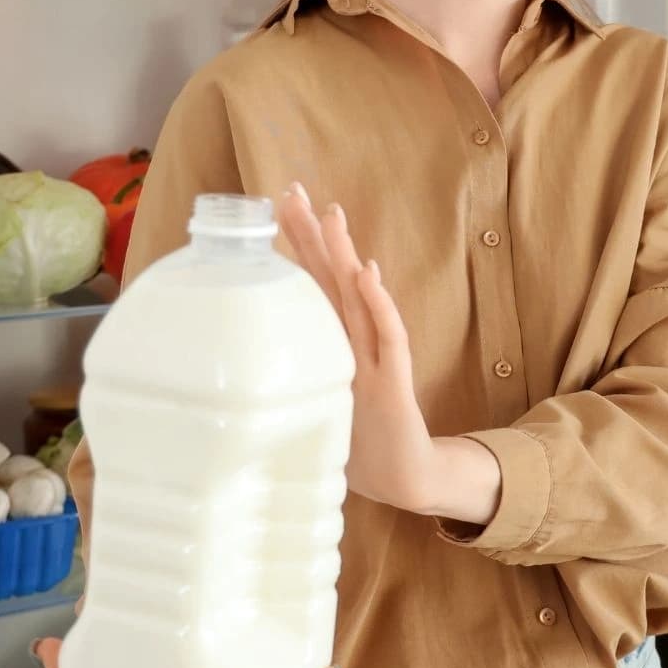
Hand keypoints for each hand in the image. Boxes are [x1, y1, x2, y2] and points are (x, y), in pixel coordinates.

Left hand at [277, 183, 441, 514]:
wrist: (411, 478)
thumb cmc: (366, 442)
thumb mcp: (323, 402)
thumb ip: (304, 375)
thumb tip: (255, 363)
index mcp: (336, 345)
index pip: (313, 285)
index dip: (298, 245)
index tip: (276, 206)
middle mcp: (355, 343)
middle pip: (331, 279)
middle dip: (313, 234)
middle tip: (293, 190)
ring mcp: (375, 361)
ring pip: (355, 299)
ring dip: (342, 255)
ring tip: (331, 215)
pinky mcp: (393, 385)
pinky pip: (387, 337)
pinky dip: (378, 304)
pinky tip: (367, 273)